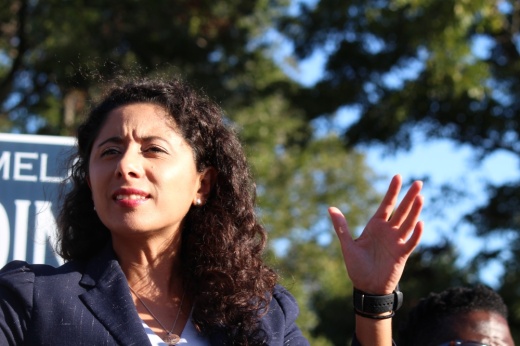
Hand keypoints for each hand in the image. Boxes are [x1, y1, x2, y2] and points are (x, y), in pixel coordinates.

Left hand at [328, 174, 423, 294]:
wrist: (367, 287)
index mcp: (375, 226)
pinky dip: (415, 234)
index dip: (392, 191)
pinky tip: (420, 223)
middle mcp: (388, 231)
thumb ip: (341, 227)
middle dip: (409, 197)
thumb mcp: (347, 245)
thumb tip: (330, 208)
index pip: (386, 205)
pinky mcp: (402, 254)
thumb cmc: (357, 267)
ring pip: (408, 223)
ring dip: (415, 211)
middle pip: (401, 210)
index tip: (398, 176)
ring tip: (420, 196)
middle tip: (418, 182)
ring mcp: (396, 241)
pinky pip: (410, 242)